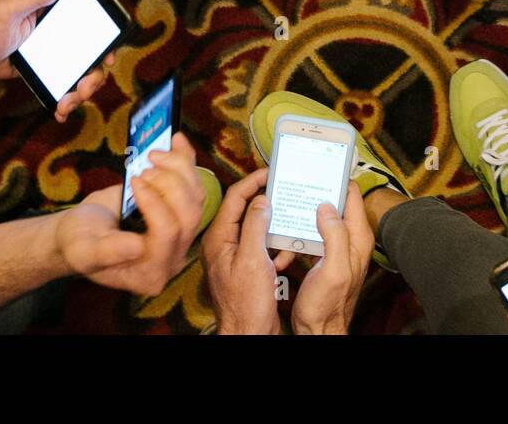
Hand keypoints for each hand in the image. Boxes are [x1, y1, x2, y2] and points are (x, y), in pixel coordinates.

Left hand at [0, 0, 112, 120]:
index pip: (91, 26)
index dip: (106, 42)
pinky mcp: (40, 71)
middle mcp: (57, 34)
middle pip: (90, 56)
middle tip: (83, 89)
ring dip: (80, 93)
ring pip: (78, 74)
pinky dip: (64, 100)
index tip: (107, 58)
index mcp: (54, 15)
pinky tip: (60, 110)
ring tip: (66, 104)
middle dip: (93, 77)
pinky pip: (60, 85)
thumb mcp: (9, 8)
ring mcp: (50, 55)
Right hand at [56, 134, 205, 295]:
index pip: (166, 236)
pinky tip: (177, 140)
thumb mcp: (83, 250)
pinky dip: (187, 163)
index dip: (155, 204)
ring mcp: (180, 237)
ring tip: (154, 154)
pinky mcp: (182, 215)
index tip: (134, 181)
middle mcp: (171, 258)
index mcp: (148, 274)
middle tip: (145, 167)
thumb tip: (136, 246)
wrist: (82, 231)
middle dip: (170, 184)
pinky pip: (194, 188)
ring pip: (196, 199)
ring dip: (181, 170)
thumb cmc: (78, 243)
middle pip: (188, 217)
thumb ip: (108, 251)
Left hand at [201, 167, 294, 334]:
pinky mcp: (246, 270)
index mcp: (219, 240)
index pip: (234, 199)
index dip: (252, 182)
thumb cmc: (246, 304)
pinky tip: (288, 250)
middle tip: (282, 188)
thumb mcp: (253, 260)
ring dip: (274, 224)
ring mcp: (235, 258)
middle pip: (244, 212)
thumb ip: (256, 226)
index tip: (269, 173)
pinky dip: (276, 246)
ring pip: (256, 230)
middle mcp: (224, 246)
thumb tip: (262, 201)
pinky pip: (262, 248)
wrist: (248, 333)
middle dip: (265, 200)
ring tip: (289, 215)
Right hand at [292, 181, 372, 334]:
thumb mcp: (333, 269)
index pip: (352, 195)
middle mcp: (349, 240)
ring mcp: (336, 248)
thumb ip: (334, 235)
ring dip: (303, 216)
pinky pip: (310, 237)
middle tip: (299, 183)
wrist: (318, 330)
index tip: (321, 167)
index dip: (338, 178)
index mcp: (357, 237)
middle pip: (334, 204)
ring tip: (288, 209)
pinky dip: (296, 237)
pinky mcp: (322, 257)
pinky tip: (284, 244)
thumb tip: (327, 206)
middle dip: (316, 194)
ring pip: (319, 220)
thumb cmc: (327, 306)